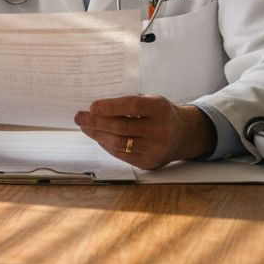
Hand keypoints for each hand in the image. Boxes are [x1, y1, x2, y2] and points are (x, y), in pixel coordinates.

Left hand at [75, 95, 214, 169]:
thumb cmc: (160, 113)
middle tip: (79, 117)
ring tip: (85, 127)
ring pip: (118, 143)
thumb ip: (128, 102)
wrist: (184, 135)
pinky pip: (121, 155)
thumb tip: (96, 106)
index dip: (110, 106)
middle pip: (121, 127)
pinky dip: (106, 145)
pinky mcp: (149, 163)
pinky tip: (99, 137)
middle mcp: (160, 130)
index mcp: (160, 109)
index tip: (91, 106)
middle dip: (95, 122)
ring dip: (97, 135)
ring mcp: (155, 149)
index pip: (132, 106)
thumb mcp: (151, 100)